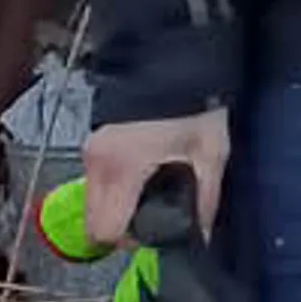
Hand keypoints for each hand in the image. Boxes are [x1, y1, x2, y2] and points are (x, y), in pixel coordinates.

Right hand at [81, 107, 228, 246]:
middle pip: (94, 224)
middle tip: (154, 215)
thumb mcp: (211, 151)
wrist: (178, 62)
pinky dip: (114, 191)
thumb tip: (201, 237)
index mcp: (122, 166)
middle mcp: (96, 161)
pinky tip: (142, 176)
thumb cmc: (196, 105)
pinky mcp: (91, 144)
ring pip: (92, 205)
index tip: (155, 229)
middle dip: (122, 229)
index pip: (105, 231)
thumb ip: (205, 198)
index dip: (131, 240)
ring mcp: (89, 151)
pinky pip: (95, 184)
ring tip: (151, 193)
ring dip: (117, 210)